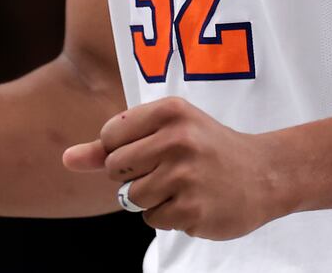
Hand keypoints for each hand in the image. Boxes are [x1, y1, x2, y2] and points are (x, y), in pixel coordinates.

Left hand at [61, 96, 287, 239]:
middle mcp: (178, 139)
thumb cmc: (205, 148)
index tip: (151, 149)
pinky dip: (169, 217)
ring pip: (132, 199)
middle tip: (168, 170)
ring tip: (182, 186)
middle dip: (134, 177)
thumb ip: (112, 146)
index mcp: (170, 111)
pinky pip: (154, 220)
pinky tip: (194, 202)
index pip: (109, 137)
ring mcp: (187, 176)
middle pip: (117, 170)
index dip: (123, 150)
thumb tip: (65, 159)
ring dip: (151, 200)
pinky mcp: (194, 209)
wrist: (265, 174)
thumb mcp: (166, 131)